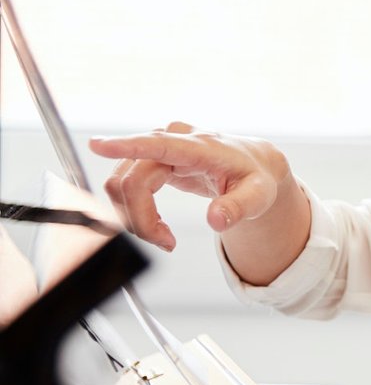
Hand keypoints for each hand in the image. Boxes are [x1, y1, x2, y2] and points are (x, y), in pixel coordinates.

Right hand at [88, 122, 292, 249]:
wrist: (253, 165)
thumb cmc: (256, 179)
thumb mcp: (259, 196)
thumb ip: (239, 208)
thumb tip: (216, 220)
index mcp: (201, 146)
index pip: (158, 145)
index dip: (126, 146)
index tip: (97, 145)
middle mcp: (174, 140)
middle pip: (134, 179)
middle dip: (141, 218)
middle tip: (166, 244)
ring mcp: (160, 147)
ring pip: (123, 183)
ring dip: (136, 217)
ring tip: (165, 237)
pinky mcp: (152, 158)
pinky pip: (126, 184)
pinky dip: (136, 210)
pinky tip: (157, 225)